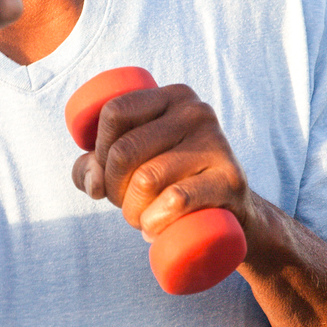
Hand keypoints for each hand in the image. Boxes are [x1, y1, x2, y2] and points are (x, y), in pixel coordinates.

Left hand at [71, 82, 252, 246]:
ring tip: (142, 219)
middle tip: (125, 205)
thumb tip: (92, 182)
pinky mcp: (230, 179)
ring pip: (145, 179)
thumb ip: (94, 165)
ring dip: (132, 212)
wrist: (234, 215)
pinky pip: (176, 199)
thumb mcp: (133, 164)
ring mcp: (216, 144)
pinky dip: (155, 222)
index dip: (98, 150)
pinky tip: (154, 230)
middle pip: (124, 151)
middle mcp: (196, 112)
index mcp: (171, 96)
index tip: (107, 173)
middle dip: (112, 188)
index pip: (114, 112)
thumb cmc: (172, 184)